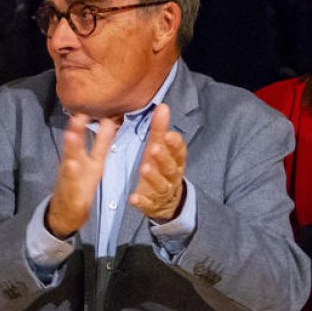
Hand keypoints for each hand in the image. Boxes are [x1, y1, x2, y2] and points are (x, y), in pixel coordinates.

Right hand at [46, 114, 116, 238]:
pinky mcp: (71, 195)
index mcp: (88, 161)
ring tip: (71, 137)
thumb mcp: (94, 164)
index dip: (99, 127)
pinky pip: (71, 185)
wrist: (64, 212)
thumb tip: (111, 121)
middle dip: (76, 132)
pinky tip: (71, 166)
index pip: (95, 142)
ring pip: (70, 164)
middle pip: (75, 148)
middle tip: (78, 116)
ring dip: (70, 152)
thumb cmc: (81, 184)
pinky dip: (71, 176)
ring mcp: (71, 180)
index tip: (102, 107)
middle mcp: (77, 167)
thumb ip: (101, 144)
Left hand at [129, 103, 185, 222]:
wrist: (168, 201)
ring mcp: (162, 191)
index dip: (174, 144)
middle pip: (169, 167)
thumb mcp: (162, 149)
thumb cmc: (162, 167)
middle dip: (162, 157)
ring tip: (144, 168)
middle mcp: (171, 176)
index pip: (179, 152)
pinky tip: (133, 198)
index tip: (168, 134)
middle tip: (154, 148)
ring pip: (160, 184)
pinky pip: (147, 203)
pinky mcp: (151, 204)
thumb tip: (162, 106)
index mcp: (175, 161)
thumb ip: (160, 130)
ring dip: (152, 176)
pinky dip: (141, 201)